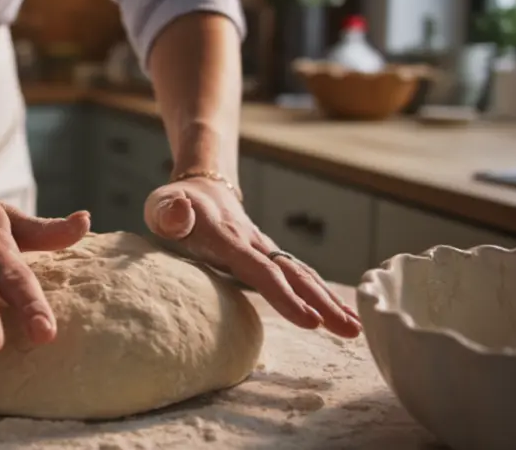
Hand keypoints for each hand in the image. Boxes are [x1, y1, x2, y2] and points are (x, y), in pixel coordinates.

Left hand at [144, 176, 361, 337]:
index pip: (259, 269)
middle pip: (292, 274)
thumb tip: (178, 215)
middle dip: (321, 303)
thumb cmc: (174, 205)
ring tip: (354, 329)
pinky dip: (321, 293)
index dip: (284, 295)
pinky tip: (339, 315)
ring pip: (301, 274)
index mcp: (227, 238)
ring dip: (328, 300)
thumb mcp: (161, 205)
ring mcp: (265, 249)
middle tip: (349, 331)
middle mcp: (253, 243)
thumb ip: (168, 212)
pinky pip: (298, 276)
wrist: (201, 186)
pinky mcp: (270, 256)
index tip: (309, 320)